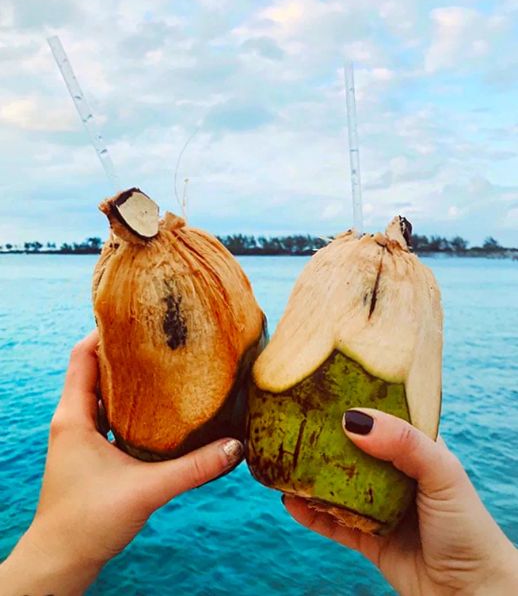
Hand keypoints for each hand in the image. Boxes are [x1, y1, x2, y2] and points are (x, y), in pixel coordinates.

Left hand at [0, 331, 242, 595]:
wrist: (61, 561)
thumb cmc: (89, 523)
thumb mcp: (147, 490)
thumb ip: (194, 468)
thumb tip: (237, 447)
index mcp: (74, 416)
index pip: (82, 356)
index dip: (104, 331)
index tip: (135, 315)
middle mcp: (73, 419)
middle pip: (94, 368)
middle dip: (123, 349)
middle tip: (159, 335)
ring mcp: (80, 436)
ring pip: (102, 392)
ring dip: (126, 377)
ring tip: (162, 362)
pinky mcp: (89, 452)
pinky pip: (109, 414)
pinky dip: (129, 403)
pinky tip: (157, 407)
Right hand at [283, 409, 517, 595]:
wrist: (472, 593)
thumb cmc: (467, 526)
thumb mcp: (442, 473)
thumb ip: (403, 443)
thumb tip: (353, 421)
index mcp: (415, 449)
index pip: (381, 417)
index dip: (354, 402)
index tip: (322, 387)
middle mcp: (393, 475)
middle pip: (351, 450)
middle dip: (323, 438)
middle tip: (291, 421)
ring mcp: (378, 508)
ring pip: (335, 486)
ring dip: (310, 477)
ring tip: (282, 461)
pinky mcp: (367, 539)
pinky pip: (331, 523)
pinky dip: (310, 513)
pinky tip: (290, 502)